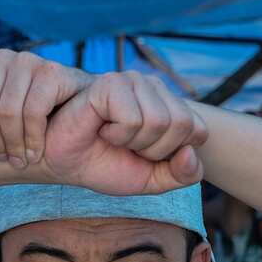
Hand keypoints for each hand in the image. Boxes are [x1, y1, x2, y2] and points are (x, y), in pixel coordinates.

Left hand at [0, 50, 91, 167]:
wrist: (81, 116)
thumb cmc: (30, 125)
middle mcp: (0, 59)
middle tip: (7, 160)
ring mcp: (26, 60)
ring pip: (4, 111)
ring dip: (13, 144)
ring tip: (21, 159)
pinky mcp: (51, 70)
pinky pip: (32, 111)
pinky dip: (33, 139)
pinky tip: (36, 151)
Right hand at [42, 71, 207, 194]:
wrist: (62, 164)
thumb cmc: (104, 165)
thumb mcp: (151, 179)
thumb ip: (182, 174)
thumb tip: (190, 153)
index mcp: (168, 104)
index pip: (200, 130)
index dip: (172, 155)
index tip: (143, 155)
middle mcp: (154, 87)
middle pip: (183, 125)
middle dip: (154, 150)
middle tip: (126, 147)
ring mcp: (133, 81)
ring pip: (160, 122)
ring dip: (133, 142)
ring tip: (113, 138)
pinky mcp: (111, 83)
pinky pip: (133, 118)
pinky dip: (117, 134)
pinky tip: (102, 128)